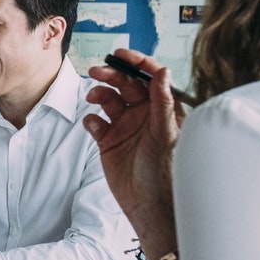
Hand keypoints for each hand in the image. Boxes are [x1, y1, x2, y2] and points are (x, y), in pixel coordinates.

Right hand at [83, 50, 181, 242]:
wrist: (150, 206)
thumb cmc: (167, 172)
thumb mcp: (167, 133)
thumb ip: (163, 102)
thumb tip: (163, 71)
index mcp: (162, 110)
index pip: (150, 78)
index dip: (136, 63)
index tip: (120, 54)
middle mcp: (143, 115)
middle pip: (126, 85)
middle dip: (111, 75)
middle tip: (98, 72)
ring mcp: (125, 127)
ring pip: (108, 100)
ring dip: (99, 93)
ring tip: (93, 97)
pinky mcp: (108, 142)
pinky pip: (96, 123)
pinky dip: (91, 119)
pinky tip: (94, 125)